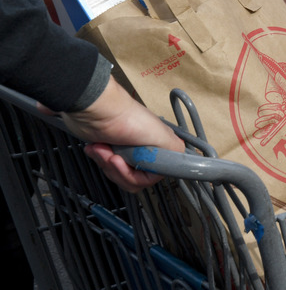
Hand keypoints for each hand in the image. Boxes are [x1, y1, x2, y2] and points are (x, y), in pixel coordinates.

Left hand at [58, 77, 183, 191]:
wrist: (98, 111)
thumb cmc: (129, 119)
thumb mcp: (162, 135)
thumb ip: (176, 151)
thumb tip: (184, 162)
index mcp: (159, 148)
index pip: (154, 176)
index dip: (142, 176)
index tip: (133, 164)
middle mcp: (144, 152)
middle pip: (135, 179)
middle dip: (121, 170)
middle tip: (115, 158)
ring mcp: (126, 152)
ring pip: (119, 175)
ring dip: (108, 164)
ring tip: (104, 149)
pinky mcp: (109, 151)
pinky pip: (105, 168)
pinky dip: (99, 158)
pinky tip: (97, 147)